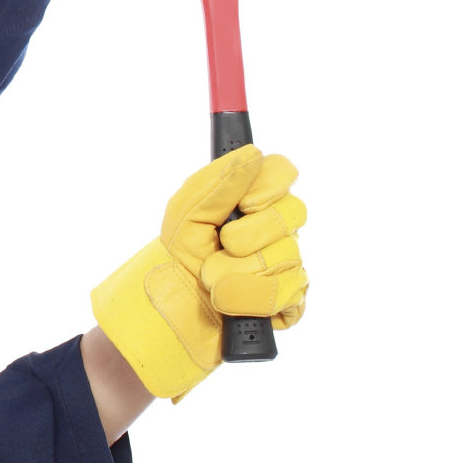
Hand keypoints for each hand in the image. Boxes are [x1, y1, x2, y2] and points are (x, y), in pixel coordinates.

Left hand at [91, 145, 309, 399]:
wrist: (171, 308)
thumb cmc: (180, 256)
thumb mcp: (185, 215)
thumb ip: (216, 184)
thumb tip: (252, 154)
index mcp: (255, 201)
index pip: (283, 173)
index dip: (268, 187)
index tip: (245, 204)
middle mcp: (278, 229)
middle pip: (292, 214)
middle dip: (249, 234)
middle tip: (221, 246)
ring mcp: (287, 264)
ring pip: (286, 257)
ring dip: (236, 272)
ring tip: (211, 280)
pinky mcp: (288, 301)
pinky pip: (286, 294)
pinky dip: (248, 299)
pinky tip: (228, 302)